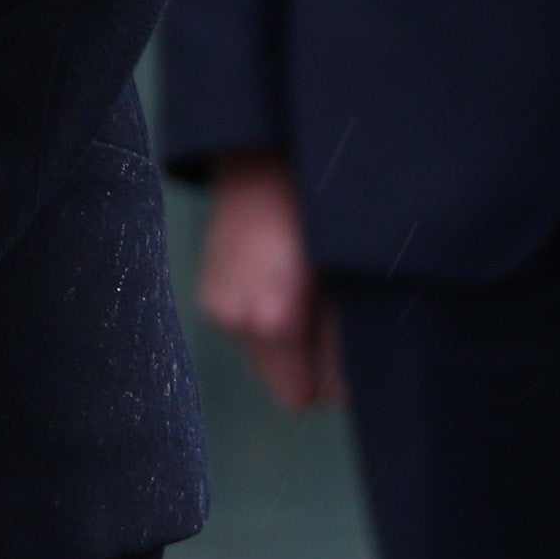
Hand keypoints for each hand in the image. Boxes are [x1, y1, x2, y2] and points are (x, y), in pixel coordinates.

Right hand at [198, 154, 340, 414]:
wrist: (261, 164)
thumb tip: (345, 394)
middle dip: (310, 364)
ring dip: (287, 344)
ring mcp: (216, 309)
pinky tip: (279, 283)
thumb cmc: (318, 215)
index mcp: (271, 321)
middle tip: (331, 317)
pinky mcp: (207, 295)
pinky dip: (264, 322)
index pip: (307, 395)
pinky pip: (246, 334)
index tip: (352, 349)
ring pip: (264, 360)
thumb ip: (344, 343)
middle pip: (283, 385)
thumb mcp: (346, 281)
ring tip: (304, 294)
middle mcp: (235, 323)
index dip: (335, 380)